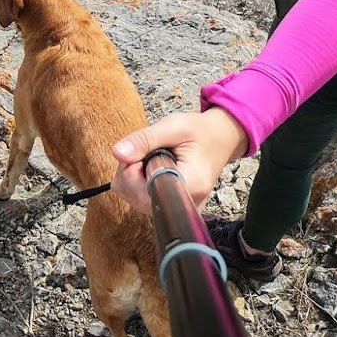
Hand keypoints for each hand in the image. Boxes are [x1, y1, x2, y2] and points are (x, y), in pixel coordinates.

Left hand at [110, 108, 249, 214]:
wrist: (219, 140)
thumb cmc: (200, 132)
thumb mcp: (174, 126)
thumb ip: (145, 139)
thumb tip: (117, 153)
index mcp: (191, 184)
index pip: (145, 191)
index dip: (133, 171)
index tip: (144, 152)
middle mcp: (186, 205)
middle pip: (135, 196)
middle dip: (131, 170)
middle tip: (150, 149)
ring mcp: (178, 210)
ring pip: (133, 198)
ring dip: (133, 175)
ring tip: (153, 157)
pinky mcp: (171, 209)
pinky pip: (139, 200)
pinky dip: (137, 182)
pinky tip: (151, 169)